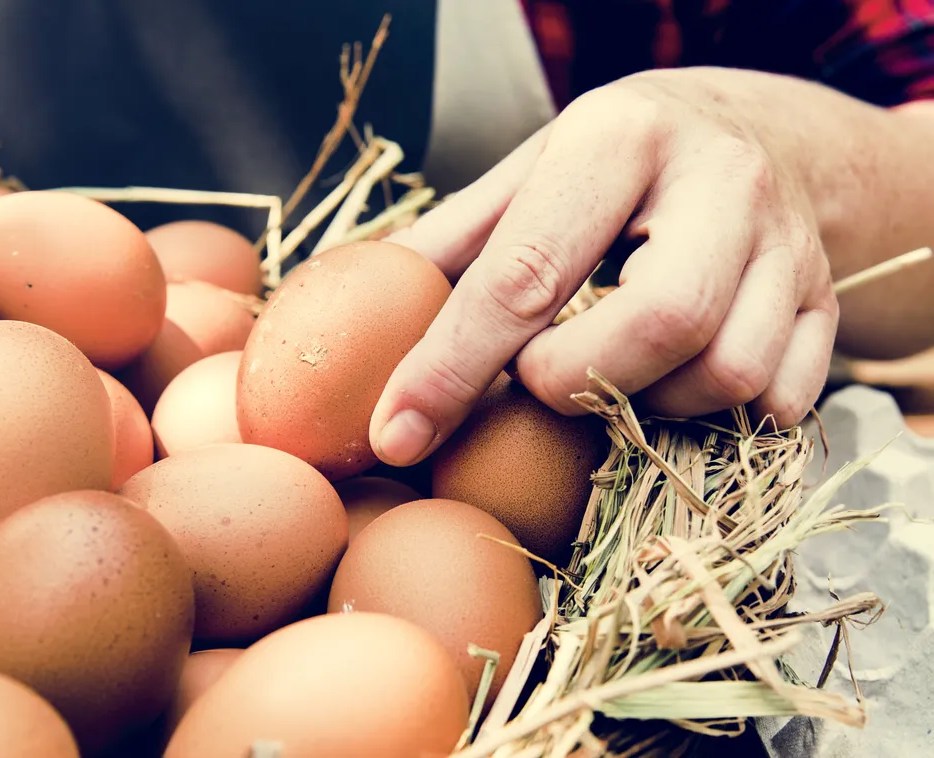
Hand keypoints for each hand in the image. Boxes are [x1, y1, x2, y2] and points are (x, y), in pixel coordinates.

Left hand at [370, 67, 838, 467]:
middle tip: (539, 378)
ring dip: (648, 406)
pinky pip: (781, 402)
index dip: (452, 366)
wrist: (758, 132)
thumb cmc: (618, 163)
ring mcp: (791, 245)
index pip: (527, 271)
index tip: (395, 431)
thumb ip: (450, 243)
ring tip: (611, 372)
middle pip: (658, 323)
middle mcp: (720, 183)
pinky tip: (674, 384)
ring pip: (729, 372)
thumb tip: (357, 316)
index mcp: (619, 137)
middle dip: (573, 380)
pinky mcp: (830, 301)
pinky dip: (717, 419)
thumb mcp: (529, 173)